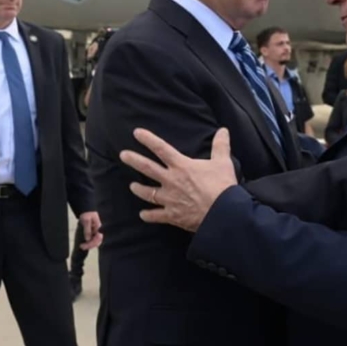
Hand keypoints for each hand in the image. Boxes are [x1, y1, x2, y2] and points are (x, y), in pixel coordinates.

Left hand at [78, 211, 102, 248]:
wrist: (86, 211)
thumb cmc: (87, 214)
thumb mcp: (86, 221)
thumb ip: (87, 230)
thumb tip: (88, 239)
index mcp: (98, 228)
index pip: (98, 239)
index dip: (92, 243)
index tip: (85, 245)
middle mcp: (98, 231)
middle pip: (96, 242)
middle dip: (89, 245)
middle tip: (82, 247)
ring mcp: (95, 232)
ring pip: (94, 242)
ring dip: (88, 245)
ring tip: (81, 246)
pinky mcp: (92, 233)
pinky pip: (91, 240)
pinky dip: (88, 243)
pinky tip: (83, 244)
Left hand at [120, 128, 235, 231]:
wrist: (224, 214)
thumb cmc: (223, 187)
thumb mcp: (223, 162)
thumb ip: (220, 145)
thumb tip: (223, 130)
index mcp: (181, 166)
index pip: (161, 148)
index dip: (148, 139)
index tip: (136, 132)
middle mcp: (171, 181)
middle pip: (147, 168)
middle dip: (133, 160)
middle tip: (122, 155)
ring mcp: (170, 199)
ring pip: (148, 193)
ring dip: (138, 189)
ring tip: (131, 186)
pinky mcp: (172, 215)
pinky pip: (156, 216)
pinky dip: (148, 215)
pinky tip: (142, 215)